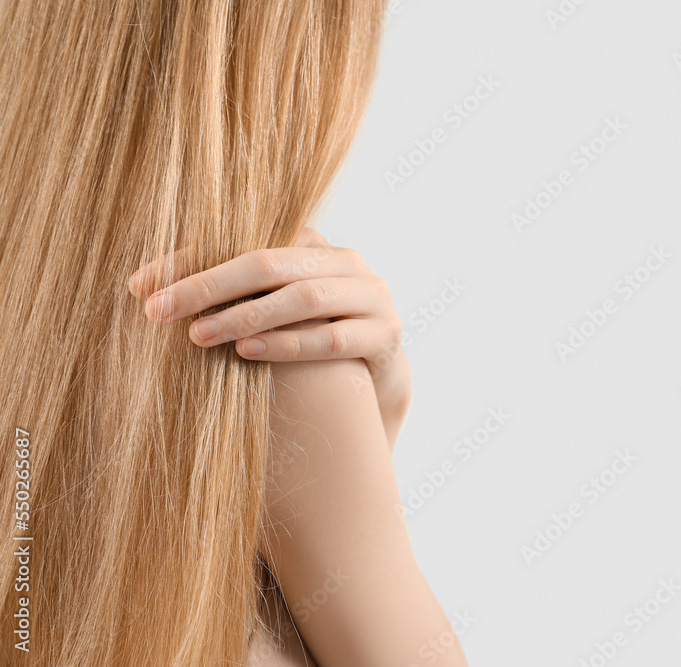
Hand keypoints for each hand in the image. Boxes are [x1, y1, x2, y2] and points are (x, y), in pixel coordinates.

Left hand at [128, 228, 411, 447]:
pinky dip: (288, 345)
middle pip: (271, 262)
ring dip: (246, 316)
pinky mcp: (385, 337)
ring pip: (304, 298)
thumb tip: (143, 286)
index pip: (245, 240)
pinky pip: (333, 338)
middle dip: (210, 286)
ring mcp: (372, 298)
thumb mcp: (273, 311)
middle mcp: (347, 263)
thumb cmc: (312, 340)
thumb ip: (231, 292)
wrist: (378, 383)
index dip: (193, 260)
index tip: (142, 286)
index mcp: (315, 244)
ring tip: (198, 335)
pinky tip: (248, 352)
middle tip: (159, 311)